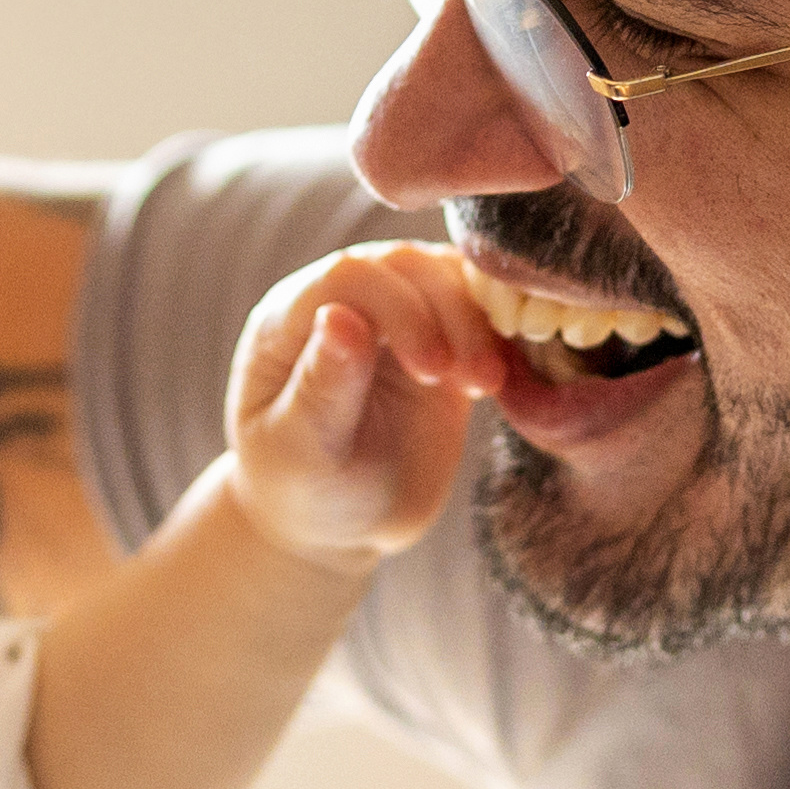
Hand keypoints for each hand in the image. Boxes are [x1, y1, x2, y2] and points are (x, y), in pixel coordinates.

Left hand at [223, 242, 500, 572]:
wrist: (338, 522)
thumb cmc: (302, 489)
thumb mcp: (300, 452)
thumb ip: (320, 387)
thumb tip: (338, 315)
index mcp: (289, 319)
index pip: (349, 276)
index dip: (397, 308)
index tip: (429, 370)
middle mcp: (343, 302)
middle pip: (406, 265)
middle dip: (448, 313)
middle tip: (471, 384)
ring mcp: (395, 315)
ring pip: (447, 277)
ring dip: (477, 322)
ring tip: (486, 384)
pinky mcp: (441, 337)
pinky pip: (477, 308)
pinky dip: (497, 331)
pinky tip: (500, 376)